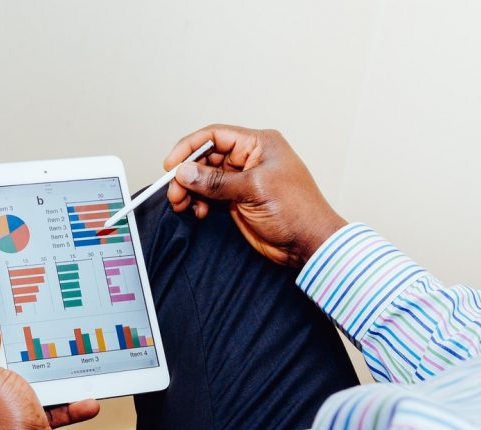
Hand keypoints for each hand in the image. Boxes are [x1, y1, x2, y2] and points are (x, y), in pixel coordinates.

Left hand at [0, 294, 100, 429]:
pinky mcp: (31, 419)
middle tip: (28, 310)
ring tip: (64, 349)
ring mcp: (8, 405)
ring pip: (31, 375)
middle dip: (16, 333)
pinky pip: (54, 403)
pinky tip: (86, 399)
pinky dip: (71, 402)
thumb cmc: (2, 420)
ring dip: (52, 368)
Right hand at [164, 124, 346, 267]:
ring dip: (190, 190)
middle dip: (187, 174)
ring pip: (205, 178)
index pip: (215, 135)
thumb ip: (216, 181)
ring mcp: (243, 180)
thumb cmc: (297, 211)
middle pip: (206, 157)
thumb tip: (185, 172)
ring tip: (182, 204)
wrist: (308, 243)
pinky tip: (199, 212)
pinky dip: (200, 202)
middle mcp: (249, 158)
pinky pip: (210, 195)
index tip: (171, 165)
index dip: (190, 148)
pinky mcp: (238, 199)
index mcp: (259, 144)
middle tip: (175, 191)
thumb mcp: (253, 190)